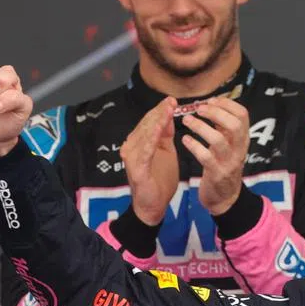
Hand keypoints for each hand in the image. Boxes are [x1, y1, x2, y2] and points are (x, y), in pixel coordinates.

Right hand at [121, 98, 178, 225]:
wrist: (153, 205)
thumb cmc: (159, 179)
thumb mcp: (166, 153)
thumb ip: (165, 136)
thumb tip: (168, 118)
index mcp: (140, 143)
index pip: (150, 122)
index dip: (160, 111)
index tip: (172, 100)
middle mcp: (132, 147)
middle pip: (146, 125)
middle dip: (159, 112)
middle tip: (171, 101)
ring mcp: (132, 157)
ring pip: (145, 134)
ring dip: (157, 120)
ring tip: (168, 109)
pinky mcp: (136, 168)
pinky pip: (145, 150)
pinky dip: (153, 137)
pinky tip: (161, 127)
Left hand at [181, 97, 250, 214]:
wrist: (225, 198)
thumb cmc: (223, 166)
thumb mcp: (229, 145)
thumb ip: (224, 127)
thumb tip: (213, 104)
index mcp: (243, 139)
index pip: (243, 114)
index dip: (226, 103)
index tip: (210, 101)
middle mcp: (239, 149)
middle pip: (234, 124)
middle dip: (215, 112)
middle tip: (198, 109)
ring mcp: (229, 162)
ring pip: (218, 139)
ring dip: (200, 127)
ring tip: (186, 121)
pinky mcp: (217, 174)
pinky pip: (205, 157)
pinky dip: (193, 146)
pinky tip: (185, 140)